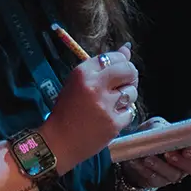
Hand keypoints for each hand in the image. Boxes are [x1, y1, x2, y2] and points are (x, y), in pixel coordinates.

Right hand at [42, 43, 139, 172]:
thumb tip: (127, 49)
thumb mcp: (78, 83)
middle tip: (124, 84)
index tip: (118, 71)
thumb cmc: (67, 111)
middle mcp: (95, 86)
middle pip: (128, 70)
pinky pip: (130, 112)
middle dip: (131, 76)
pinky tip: (111, 117)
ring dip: (127, 97)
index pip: (114, 57)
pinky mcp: (114, 123)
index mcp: (83, 73)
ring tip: (113, 104)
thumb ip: (103, 67)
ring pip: (132, 92)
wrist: (59, 142)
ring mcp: (105, 105)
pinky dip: (124, 114)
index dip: (121, 63)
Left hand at [120, 117, 190, 188]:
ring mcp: (175, 174)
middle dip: (184, 163)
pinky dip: (144, 170)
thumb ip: (163, 129)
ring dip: (159, 166)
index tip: (187, 149)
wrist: (131, 150)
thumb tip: (165, 133)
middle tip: (168, 155)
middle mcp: (187, 162)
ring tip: (147, 158)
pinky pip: (155, 180)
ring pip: (174, 175)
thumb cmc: (150, 135)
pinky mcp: (159, 181)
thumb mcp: (155, 126)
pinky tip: (136, 162)